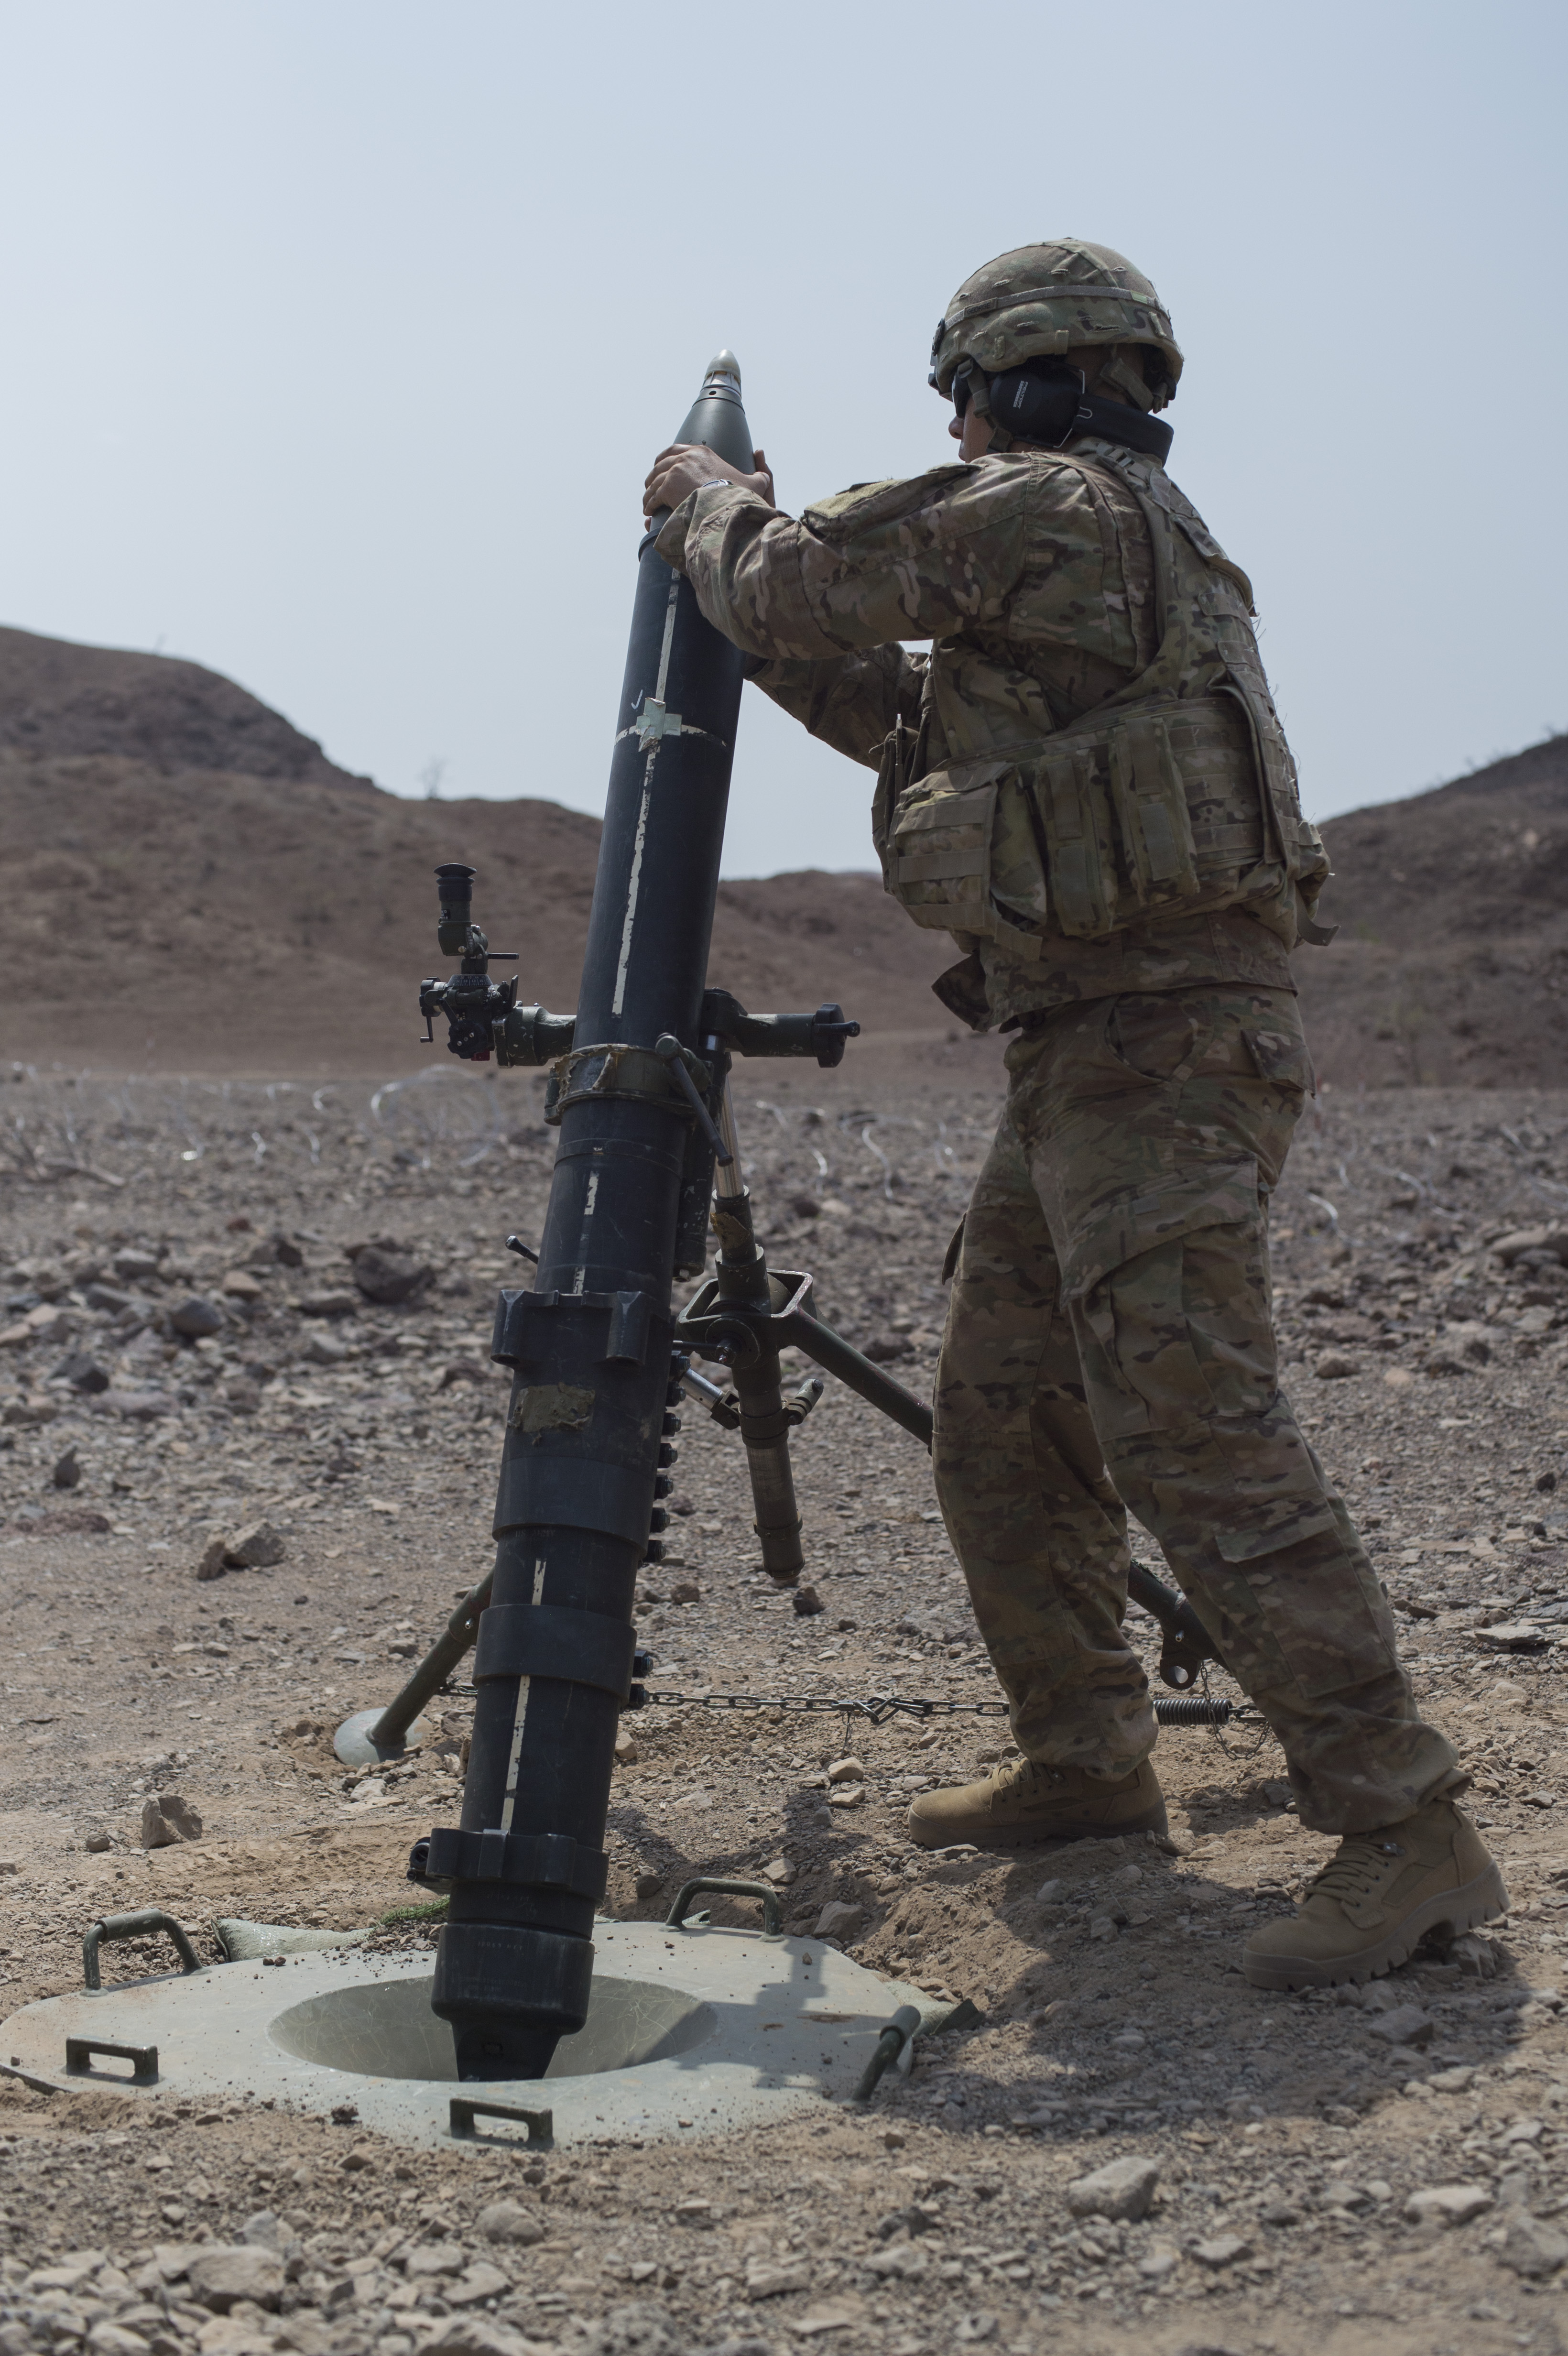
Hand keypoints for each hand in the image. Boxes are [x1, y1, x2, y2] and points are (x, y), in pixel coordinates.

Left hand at [643, 443, 773, 518]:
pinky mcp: (667, 486)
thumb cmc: (740, 496)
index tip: (662, 469)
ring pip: (654, 480)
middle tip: (652, 486)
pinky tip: (649, 511)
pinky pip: (653, 495)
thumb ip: (760, 475)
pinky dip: (649, 503)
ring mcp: (674, 470)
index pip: (676, 449)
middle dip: (654, 475)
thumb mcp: (755, 482)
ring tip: (648, 502)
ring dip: (649, 492)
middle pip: (661, 463)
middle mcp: (686, 457)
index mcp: (702, 452)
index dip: (666, 459)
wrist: (727, 504)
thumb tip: (764, 471)